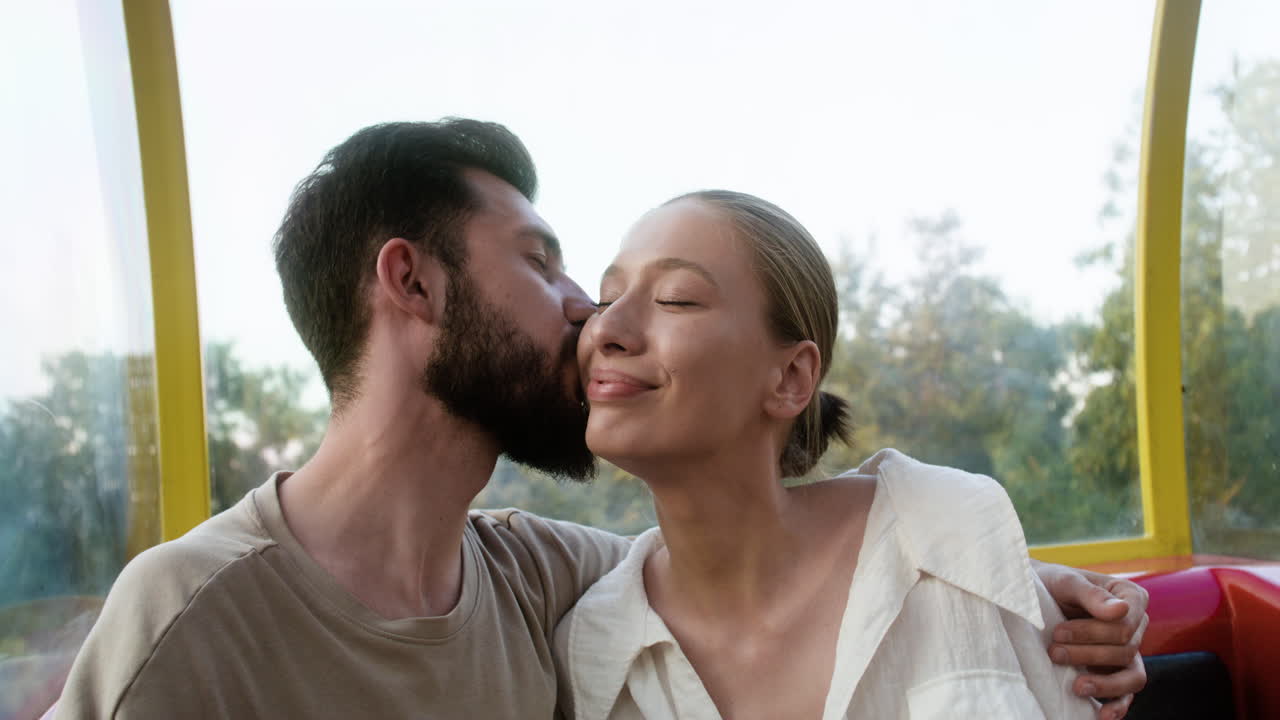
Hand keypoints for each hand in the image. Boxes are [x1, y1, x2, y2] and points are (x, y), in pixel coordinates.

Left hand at [1034, 561, 1149, 719]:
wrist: (1032, 596)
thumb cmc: (1051, 584)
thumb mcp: (1065, 581)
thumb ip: (1091, 594)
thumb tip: (1121, 610)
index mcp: (1131, 597)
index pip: (1126, 624)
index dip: (1093, 632)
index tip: (1059, 632)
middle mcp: (1136, 625)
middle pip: (1124, 650)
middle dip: (1087, 654)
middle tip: (1053, 652)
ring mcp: (1127, 651)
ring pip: (1132, 677)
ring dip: (1104, 684)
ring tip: (1077, 687)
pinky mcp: (1115, 672)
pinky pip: (1127, 694)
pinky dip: (1118, 706)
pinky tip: (1103, 716)